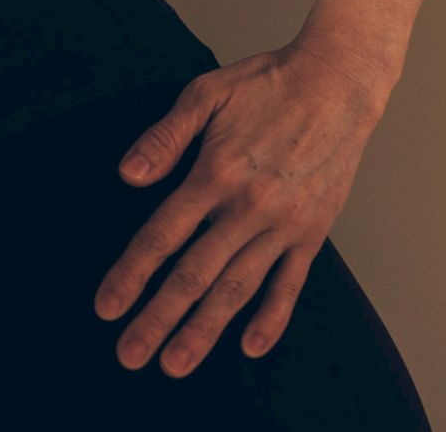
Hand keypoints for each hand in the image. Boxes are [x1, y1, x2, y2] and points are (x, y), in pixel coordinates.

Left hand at [94, 40, 390, 375]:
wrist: (338, 81)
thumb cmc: (266, 83)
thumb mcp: (206, 94)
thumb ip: (164, 138)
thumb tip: (127, 175)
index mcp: (216, 173)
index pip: (162, 235)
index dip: (131, 274)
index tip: (107, 307)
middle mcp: (249, 207)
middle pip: (194, 274)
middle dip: (158, 319)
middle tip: (129, 356)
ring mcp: (284, 224)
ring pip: (237, 289)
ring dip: (204, 330)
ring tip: (175, 364)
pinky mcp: (313, 231)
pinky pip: (290, 284)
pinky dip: (272, 318)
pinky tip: (249, 346)